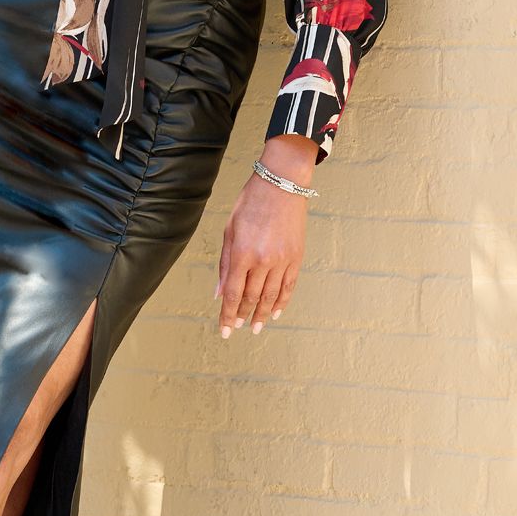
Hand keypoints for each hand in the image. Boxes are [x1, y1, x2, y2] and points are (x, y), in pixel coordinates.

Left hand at [215, 140, 315, 336]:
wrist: (282, 184)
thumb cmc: (250, 203)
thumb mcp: (230, 230)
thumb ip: (225, 264)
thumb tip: (220, 293)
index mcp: (242, 253)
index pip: (233, 294)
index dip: (228, 315)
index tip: (224, 331)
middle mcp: (263, 260)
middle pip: (252, 298)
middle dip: (243, 316)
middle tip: (238, 328)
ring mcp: (282, 260)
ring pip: (271, 296)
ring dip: (262, 315)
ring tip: (256, 327)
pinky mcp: (296, 257)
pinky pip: (289, 286)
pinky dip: (282, 302)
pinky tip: (275, 313)